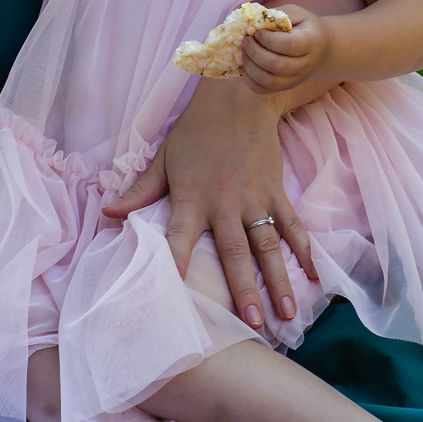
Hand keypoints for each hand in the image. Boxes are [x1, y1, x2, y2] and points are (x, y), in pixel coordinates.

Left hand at [100, 77, 315, 329]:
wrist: (239, 98)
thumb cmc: (196, 132)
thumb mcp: (163, 159)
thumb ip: (139, 191)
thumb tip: (109, 213)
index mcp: (191, 197)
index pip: (179, 237)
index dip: (175, 264)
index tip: (174, 296)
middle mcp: (224, 203)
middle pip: (234, 252)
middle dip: (244, 289)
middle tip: (252, 324)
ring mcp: (255, 199)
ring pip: (268, 246)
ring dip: (278, 280)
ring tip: (287, 313)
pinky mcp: (276, 192)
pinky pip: (292, 226)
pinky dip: (304, 251)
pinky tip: (314, 277)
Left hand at [240, 7, 327, 93]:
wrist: (321, 50)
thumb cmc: (304, 27)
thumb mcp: (296, 13)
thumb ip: (277, 15)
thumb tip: (251, 20)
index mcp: (311, 42)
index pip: (289, 45)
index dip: (269, 40)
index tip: (257, 32)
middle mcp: (305, 64)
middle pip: (278, 66)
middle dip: (255, 52)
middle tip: (246, 40)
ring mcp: (295, 79)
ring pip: (268, 81)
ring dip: (250, 66)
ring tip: (244, 52)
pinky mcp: (284, 87)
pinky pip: (262, 89)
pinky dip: (249, 78)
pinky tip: (246, 64)